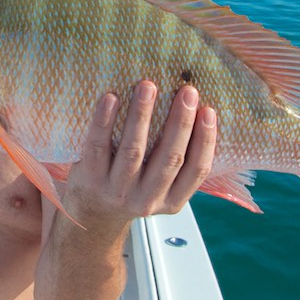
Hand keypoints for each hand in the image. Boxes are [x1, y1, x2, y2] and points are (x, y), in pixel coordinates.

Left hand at [64, 81, 217, 232]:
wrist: (92, 213)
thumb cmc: (132, 188)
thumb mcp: (162, 188)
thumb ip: (177, 162)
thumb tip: (196, 111)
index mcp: (173, 200)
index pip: (197, 170)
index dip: (205, 140)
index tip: (209, 110)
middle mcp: (147, 199)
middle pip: (169, 158)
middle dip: (180, 122)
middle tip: (187, 91)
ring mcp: (117, 190)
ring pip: (133, 150)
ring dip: (142, 115)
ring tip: (148, 86)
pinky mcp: (91, 178)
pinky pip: (98, 146)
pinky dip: (104, 121)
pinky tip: (111, 98)